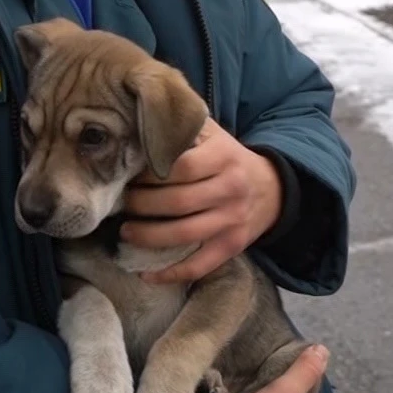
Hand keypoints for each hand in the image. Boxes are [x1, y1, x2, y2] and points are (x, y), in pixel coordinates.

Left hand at [120, 118, 281, 283]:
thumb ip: (182, 127)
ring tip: (126, 233)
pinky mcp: (233, 246)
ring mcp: (233, 221)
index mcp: (223, 157)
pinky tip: (146, 273)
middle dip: (142, 206)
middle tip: (121, 204)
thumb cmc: (227, 158)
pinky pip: (200, 265)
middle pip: (177, 203)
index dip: (149, 174)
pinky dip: (171, 273)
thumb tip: (137, 118)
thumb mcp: (212, 134)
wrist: (271, 188)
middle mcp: (231, 189)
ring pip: (184, 235)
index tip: (129, 176)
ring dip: (149, 237)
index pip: (179, 167)